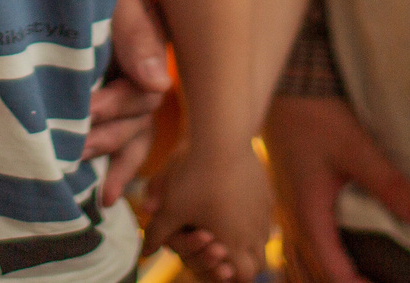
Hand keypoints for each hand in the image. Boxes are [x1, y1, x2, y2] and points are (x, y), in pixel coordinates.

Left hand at [83, 0, 173, 206]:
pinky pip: (123, 133)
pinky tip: (105, 191)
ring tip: (81, 164)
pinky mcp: (103, 87)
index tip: (88, 108)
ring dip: (110, 151)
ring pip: (133, 130)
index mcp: (146, 41)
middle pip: (140, 117)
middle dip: (110, 132)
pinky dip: (116, 162)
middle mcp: (141, 65)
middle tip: (77, 142)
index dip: (120, 104)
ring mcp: (124, 78)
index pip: (146, 91)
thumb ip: (136, 31)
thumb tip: (159, 84)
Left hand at [144, 147, 271, 282]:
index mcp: (234, 241)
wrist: (222, 140)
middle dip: (244, 263)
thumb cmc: (194, 177)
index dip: (233, 276)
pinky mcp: (267, 192)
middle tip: (227, 257)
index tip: (221, 271)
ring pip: (265, 238)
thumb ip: (158, 233)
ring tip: (233, 235)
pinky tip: (241, 209)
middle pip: (258, 262)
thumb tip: (143, 251)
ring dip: (251, 241)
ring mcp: (264, 212)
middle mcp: (255, 231)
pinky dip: (255, 220)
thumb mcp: (171, 207)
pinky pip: (266, 216)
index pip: (245, 275)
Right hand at [262, 96, 409, 282]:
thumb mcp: (355, 148)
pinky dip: (315, 259)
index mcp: (309, 215)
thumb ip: (389, 184)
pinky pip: (297, 243)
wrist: (284, 83)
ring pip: (301, 261)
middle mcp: (293, 219)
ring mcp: (286, 209)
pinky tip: (334, 251)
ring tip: (358, 275)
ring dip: (327, 274)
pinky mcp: (289, 195)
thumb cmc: (314, 114)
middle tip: (376, 282)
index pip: (333, 272)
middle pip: (313, 273)